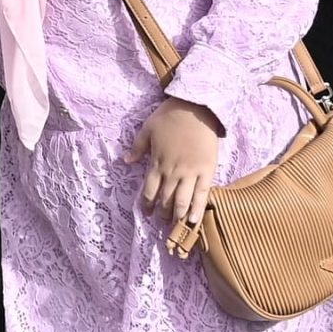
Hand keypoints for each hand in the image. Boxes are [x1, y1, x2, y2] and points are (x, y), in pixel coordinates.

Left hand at [130, 98, 223, 230]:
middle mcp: (172, 171)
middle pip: (165, 200)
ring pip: (182, 201)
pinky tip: (193, 221)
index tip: (146, 213)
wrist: (196, 107)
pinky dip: (197, 209)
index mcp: (157, 163)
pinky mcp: (207, 170)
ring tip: (175, 224)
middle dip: (162, 214)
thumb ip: (137, 148)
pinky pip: (202, 194)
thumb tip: (125, 161)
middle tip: (162, 221)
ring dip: (177, 215)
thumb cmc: (170, 116)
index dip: (147, 205)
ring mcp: (191, 172)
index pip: (149, 191)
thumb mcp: (147, 129)